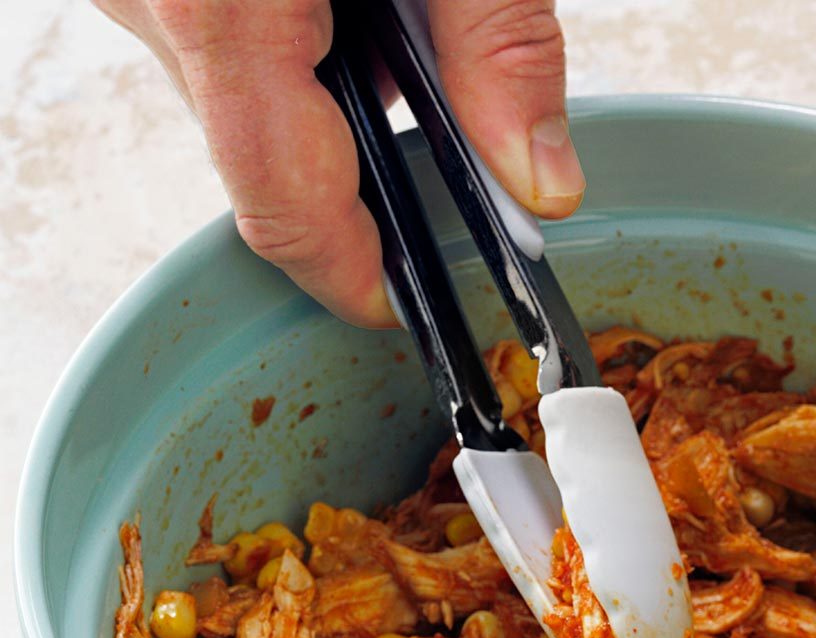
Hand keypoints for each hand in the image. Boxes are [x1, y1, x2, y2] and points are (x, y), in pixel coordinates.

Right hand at [97, 0, 585, 326]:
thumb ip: (501, 42)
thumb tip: (542, 182)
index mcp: (225, 2)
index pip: (288, 209)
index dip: (359, 278)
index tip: (412, 306)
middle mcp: (151, 0)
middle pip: (266, 154)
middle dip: (360, 155)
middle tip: (441, 105)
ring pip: (237, 94)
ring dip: (325, 82)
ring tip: (386, 7)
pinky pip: (212, 35)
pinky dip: (284, 33)